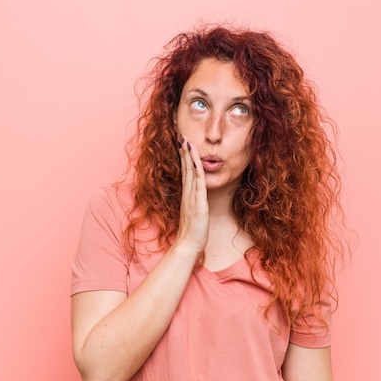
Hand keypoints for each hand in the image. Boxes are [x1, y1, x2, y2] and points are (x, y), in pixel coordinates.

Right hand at [175, 134, 208, 254]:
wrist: (187, 245)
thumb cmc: (191, 232)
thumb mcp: (192, 213)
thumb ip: (193, 202)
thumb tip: (195, 195)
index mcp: (187, 195)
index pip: (185, 171)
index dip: (184, 156)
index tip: (183, 142)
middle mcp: (188, 193)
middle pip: (185, 167)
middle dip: (184, 151)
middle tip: (181, 135)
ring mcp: (192, 198)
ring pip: (190, 172)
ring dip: (189, 156)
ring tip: (186, 141)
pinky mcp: (198, 204)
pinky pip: (197, 185)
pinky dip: (196, 171)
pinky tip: (195, 161)